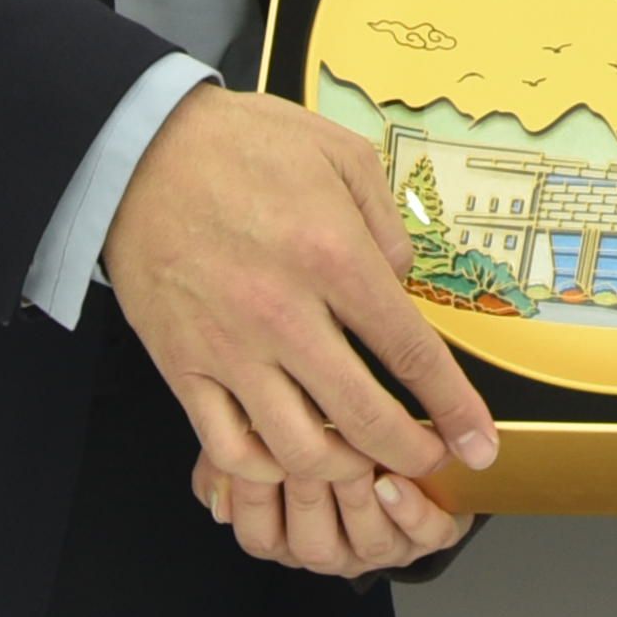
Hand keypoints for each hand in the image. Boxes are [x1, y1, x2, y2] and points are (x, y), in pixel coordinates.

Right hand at [105, 83, 499, 522]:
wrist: (139, 151)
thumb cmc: (243, 144)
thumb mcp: (339, 153)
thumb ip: (386, 222)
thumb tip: (404, 283)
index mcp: (332, 256)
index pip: (411, 353)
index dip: (454, 409)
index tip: (478, 443)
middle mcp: (284, 314)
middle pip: (363, 417)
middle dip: (411, 453)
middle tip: (431, 461)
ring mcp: (229, 348)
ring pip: (298, 449)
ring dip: (344, 471)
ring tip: (366, 464)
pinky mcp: (182, 366)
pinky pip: (228, 447)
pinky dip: (267, 471)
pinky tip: (290, 461)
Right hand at [185, 415, 461, 576]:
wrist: (405, 427)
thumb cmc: (328, 423)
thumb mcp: (269, 426)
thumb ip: (231, 453)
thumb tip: (212, 493)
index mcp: (287, 529)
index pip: (259, 535)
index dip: (257, 495)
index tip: (261, 448)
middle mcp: (330, 546)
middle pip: (310, 545)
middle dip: (312, 492)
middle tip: (316, 444)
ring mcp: (377, 544)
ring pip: (363, 545)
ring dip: (359, 502)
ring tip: (358, 459)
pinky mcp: (428, 534)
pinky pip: (421, 538)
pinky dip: (408, 512)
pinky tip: (394, 480)